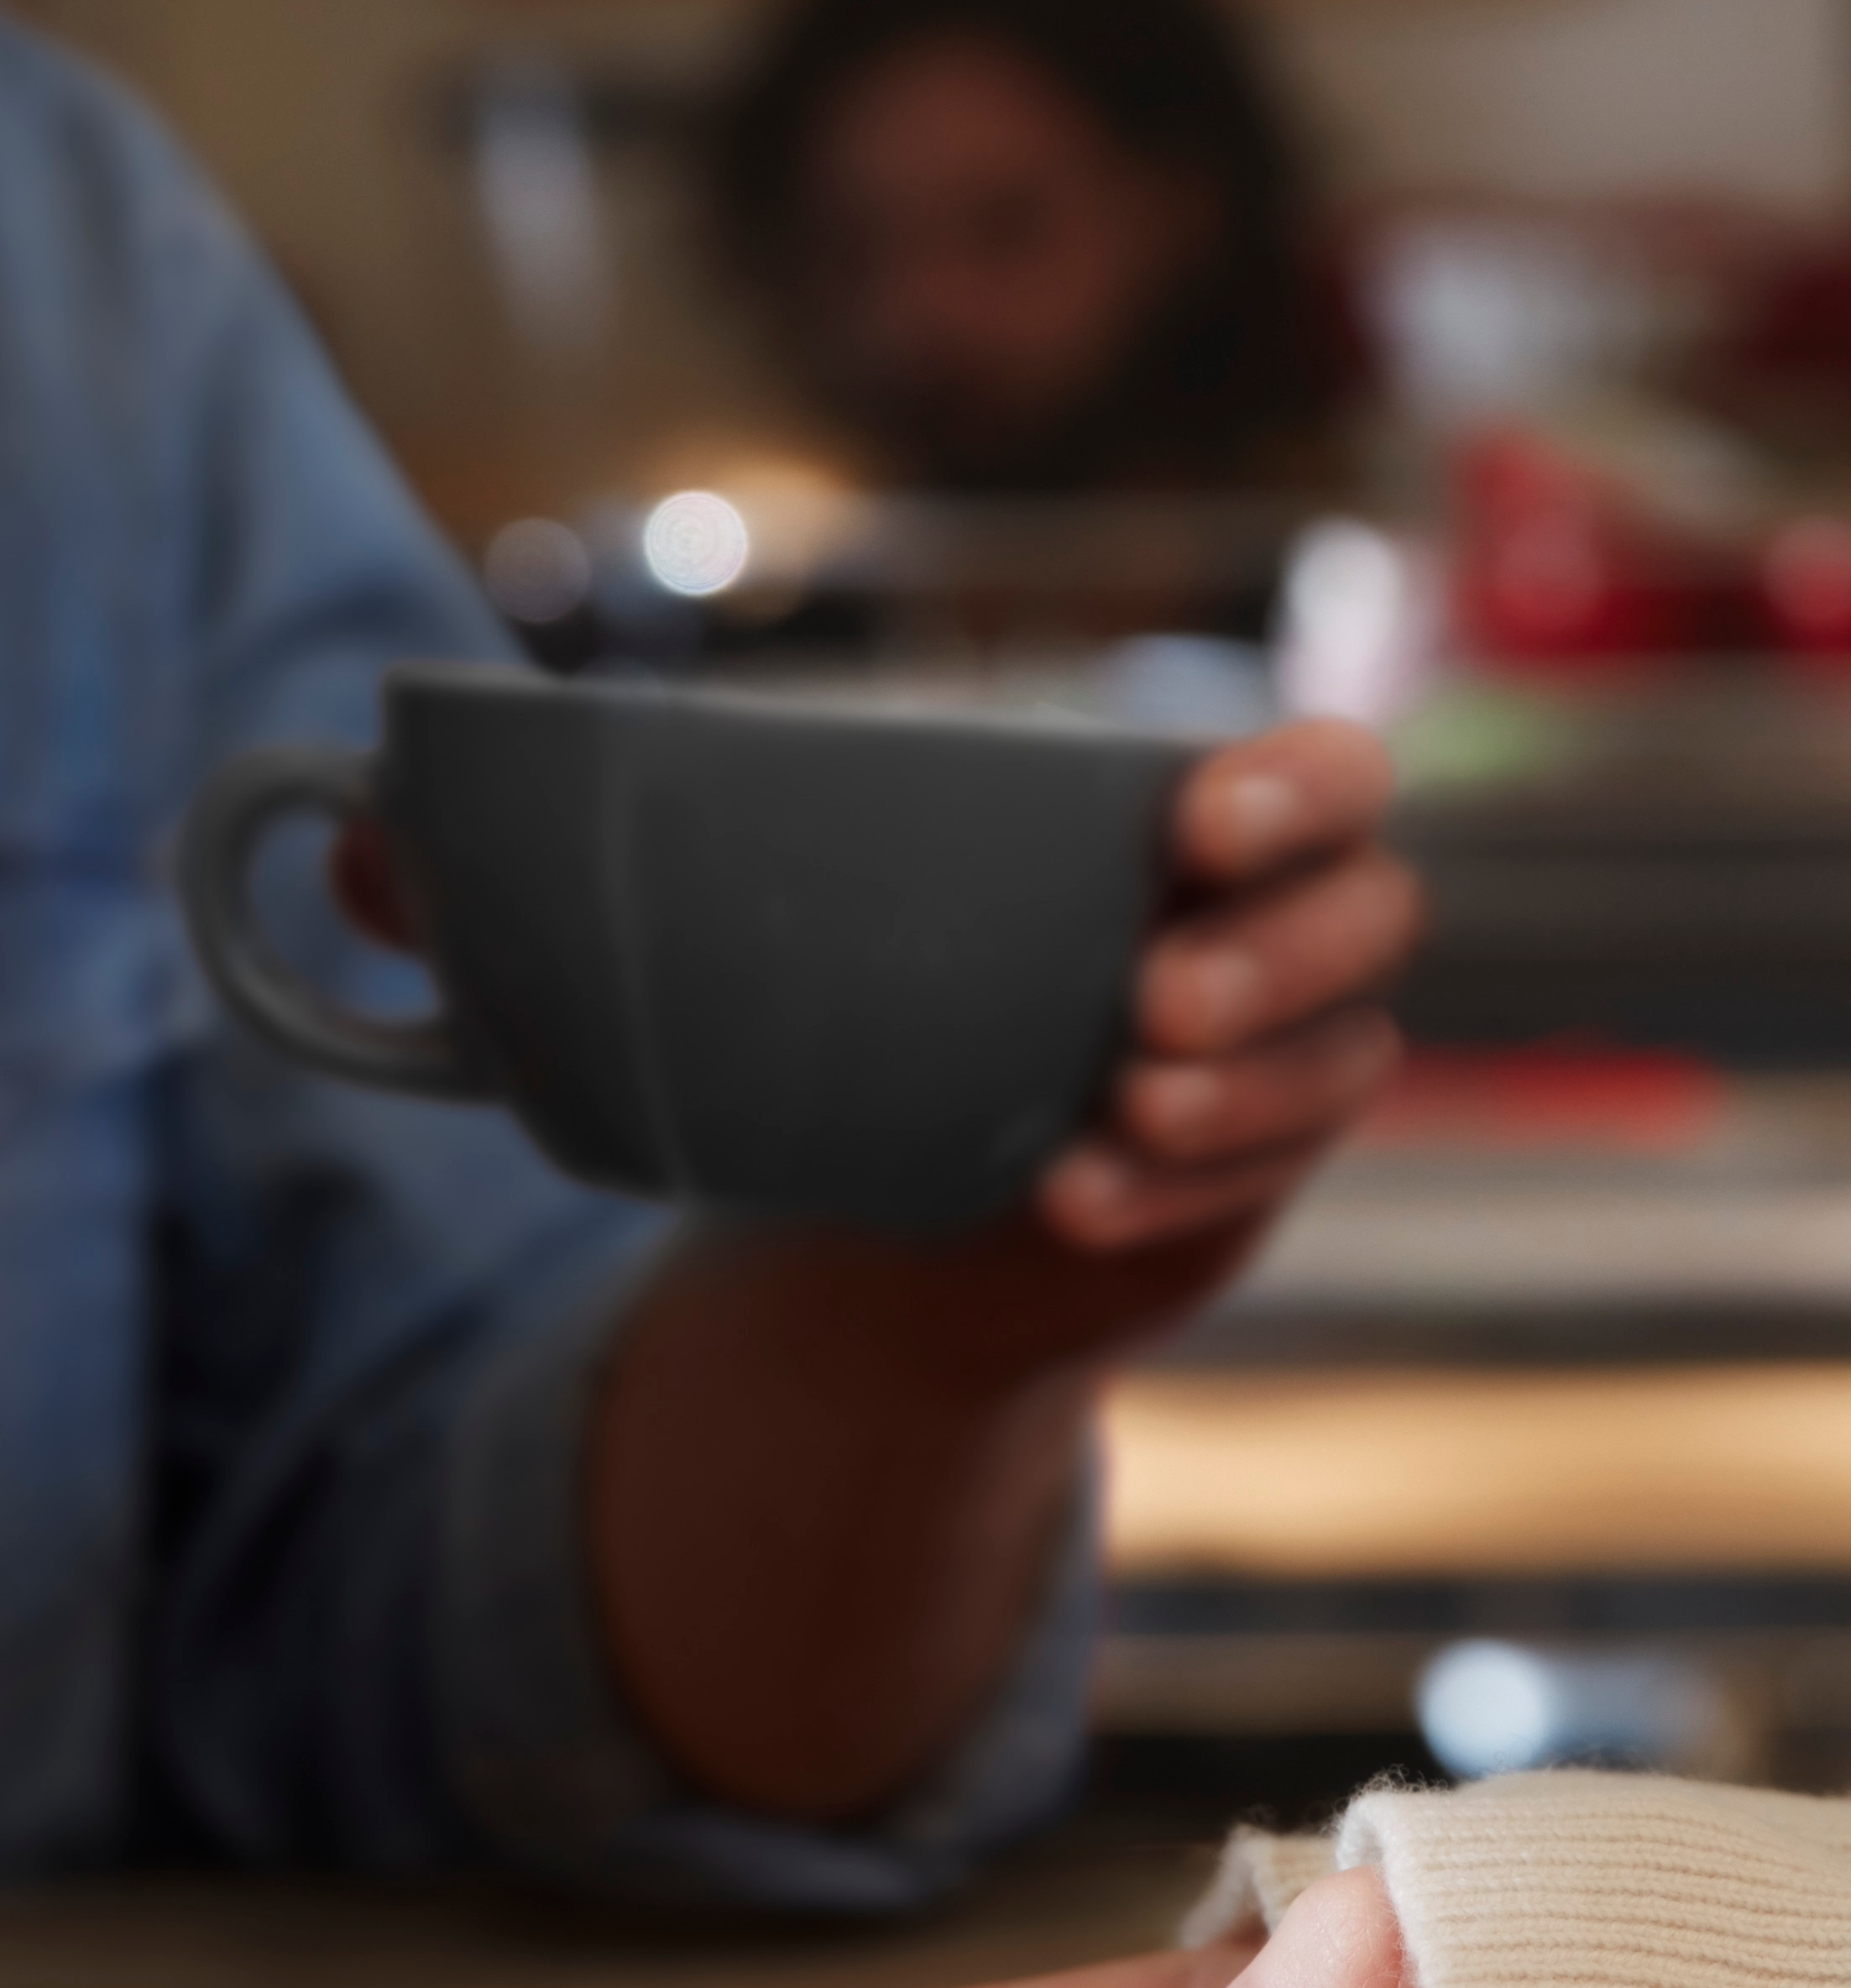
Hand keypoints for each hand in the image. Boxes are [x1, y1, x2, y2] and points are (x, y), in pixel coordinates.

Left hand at [335, 714, 1418, 1366]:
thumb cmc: (824, 1026)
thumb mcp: (700, 941)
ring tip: (1114, 1107)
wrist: (886, 1216)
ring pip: (1348, 1059)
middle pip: (1380, 912)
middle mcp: (1250, 936)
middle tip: (1145, 1000)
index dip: (1297, 785)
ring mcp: (1265, 1070)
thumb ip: (526, 882)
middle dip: (1288, 953)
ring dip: (1252, 1090)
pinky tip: (1071, 1197)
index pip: (1322, 772)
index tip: (1188, 826)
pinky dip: (1189, 1191)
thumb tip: (334, 839)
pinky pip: (1273, 1182)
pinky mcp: (1243, 1186)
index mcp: (1158, 822)